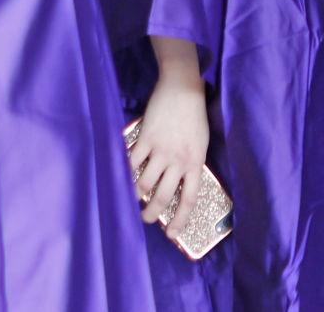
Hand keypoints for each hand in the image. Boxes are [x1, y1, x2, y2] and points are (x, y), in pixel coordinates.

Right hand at [130, 37, 208, 232]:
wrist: (182, 89)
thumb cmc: (194, 116)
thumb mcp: (200, 143)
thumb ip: (190, 163)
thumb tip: (178, 183)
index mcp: (195, 162)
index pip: (189, 199)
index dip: (180, 220)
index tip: (172, 235)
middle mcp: (178, 160)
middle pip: (163, 197)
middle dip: (152, 213)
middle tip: (146, 219)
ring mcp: (161, 150)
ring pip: (144, 183)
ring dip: (137, 195)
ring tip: (135, 196)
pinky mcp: (146, 138)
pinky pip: (132, 162)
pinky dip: (126, 171)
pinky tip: (123, 174)